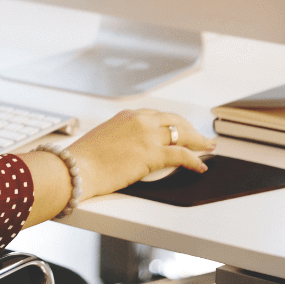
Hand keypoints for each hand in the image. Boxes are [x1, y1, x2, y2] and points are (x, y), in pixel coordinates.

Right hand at [68, 108, 213, 200]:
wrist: (76, 168)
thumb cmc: (84, 158)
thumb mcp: (104, 138)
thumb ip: (121, 137)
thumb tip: (131, 148)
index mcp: (127, 115)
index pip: (159, 115)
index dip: (174, 123)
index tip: (181, 128)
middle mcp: (140, 121)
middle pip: (175, 121)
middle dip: (191, 129)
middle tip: (201, 138)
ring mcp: (147, 136)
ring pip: (183, 135)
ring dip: (199, 142)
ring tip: (208, 148)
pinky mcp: (152, 154)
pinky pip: (182, 155)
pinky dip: (195, 160)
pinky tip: (200, 166)